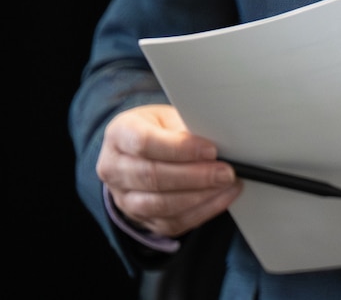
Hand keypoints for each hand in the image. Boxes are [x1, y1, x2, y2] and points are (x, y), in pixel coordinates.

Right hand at [97, 104, 240, 237]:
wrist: (140, 152)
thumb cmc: (159, 129)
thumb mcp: (169, 117)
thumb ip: (187, 129)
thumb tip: (219, 143)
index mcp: (119, 134)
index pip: (145, 143)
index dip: (180, 149)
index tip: (211, 150)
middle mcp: (114, 168)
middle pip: (152, 177)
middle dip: (195, 177)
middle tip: (225, 172)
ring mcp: (123, 198)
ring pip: (159, 205)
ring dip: (198, 197)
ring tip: (226, 185)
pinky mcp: (140, 218)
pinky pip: (170, 223)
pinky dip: (200, 212)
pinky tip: (221, 198)